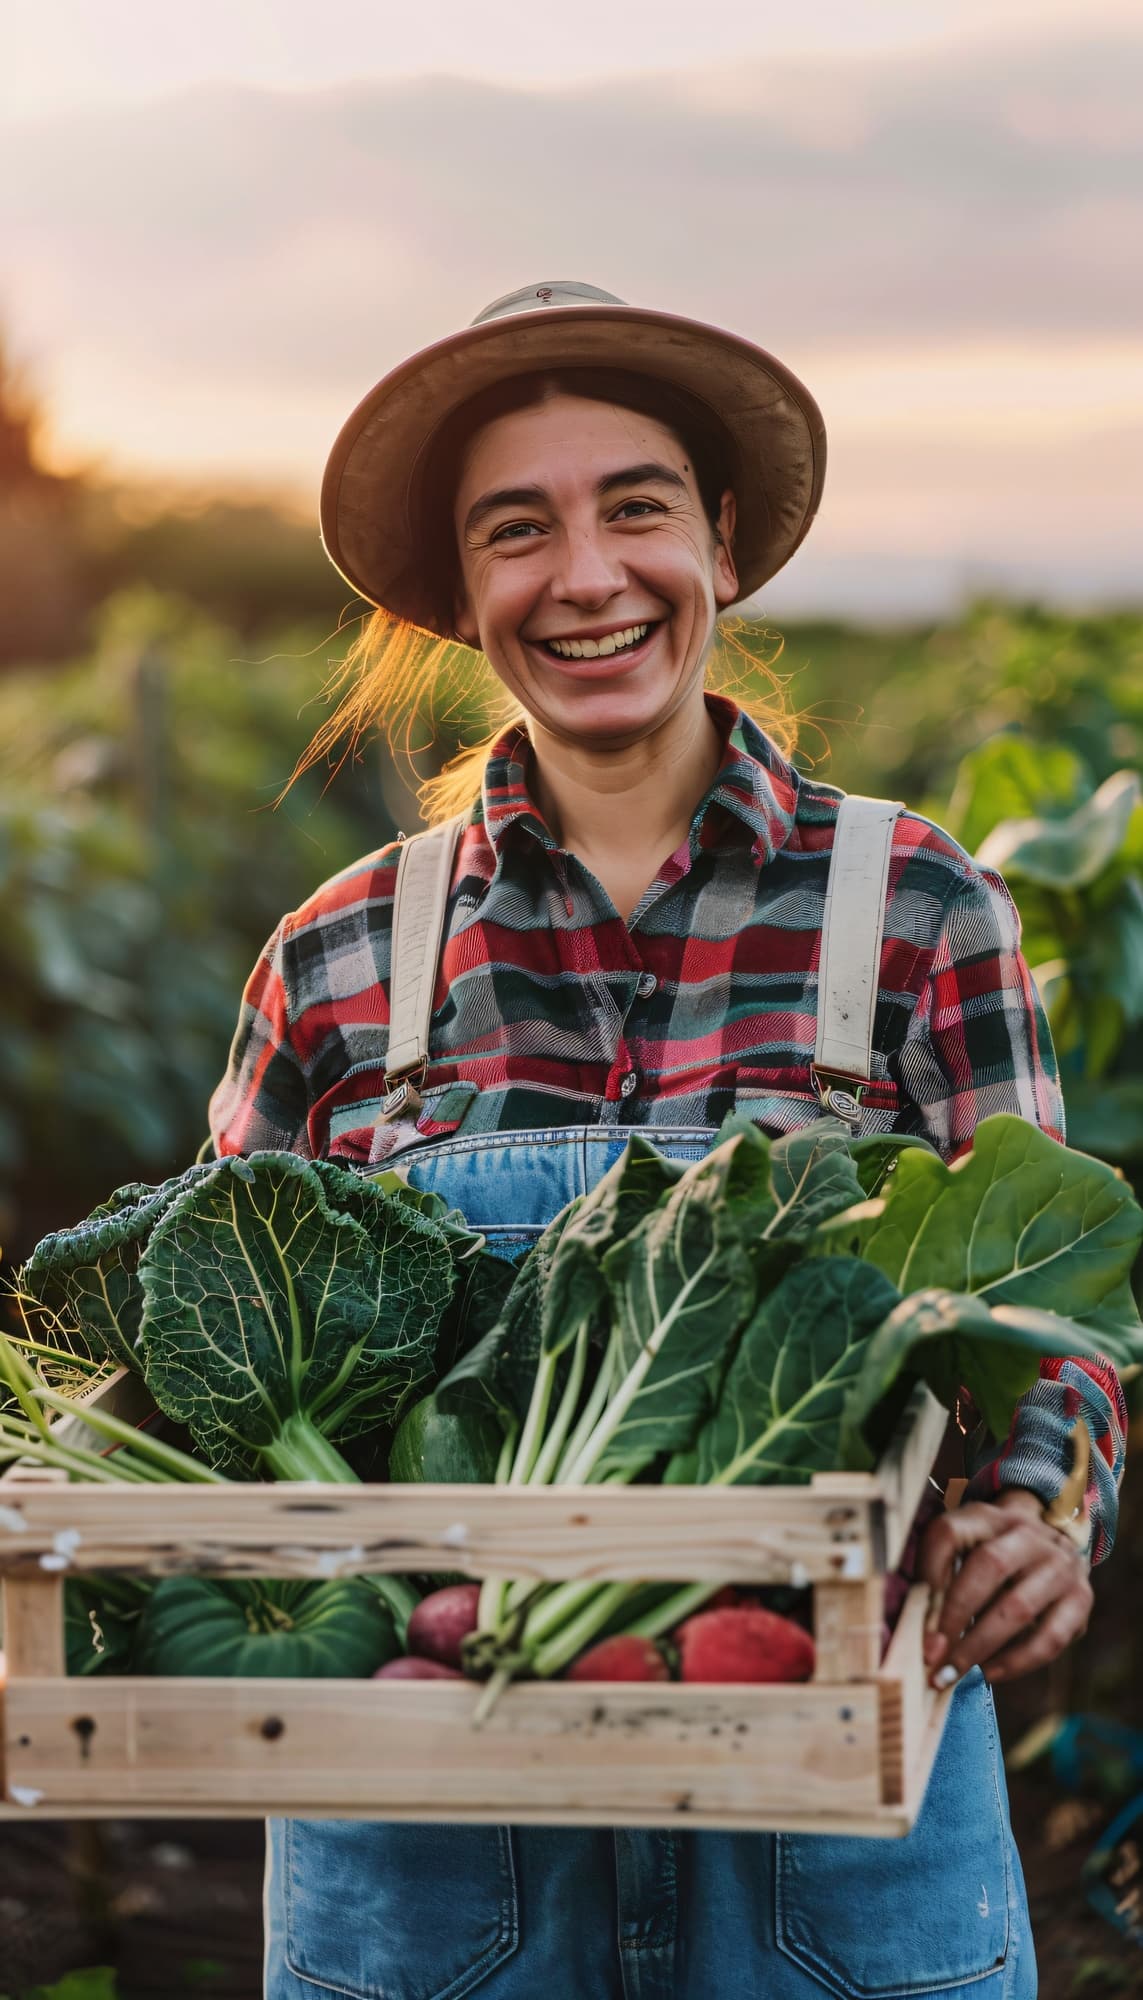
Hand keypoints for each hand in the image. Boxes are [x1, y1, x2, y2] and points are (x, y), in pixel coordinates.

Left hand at [918, 1488, 1092, 1688]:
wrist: (1053, 1546)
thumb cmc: (992, 1556)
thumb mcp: (965, 1547)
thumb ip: (938, 1573)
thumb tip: (915, 1625)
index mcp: (988, 1516)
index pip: (950, 1532)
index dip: (929, 1572)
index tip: (914, 1612)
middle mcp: (1029, 1534)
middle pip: (990, 1566)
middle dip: (955, 1615)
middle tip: (931, 1654)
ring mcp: (1060, 1565)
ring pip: (1019, 1607)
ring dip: (981, 1646)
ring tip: (953, 1672)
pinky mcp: (1081, 1599)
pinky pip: (1050, 1638)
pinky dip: (1016, 1662)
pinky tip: (989, 1673)